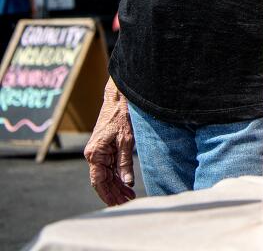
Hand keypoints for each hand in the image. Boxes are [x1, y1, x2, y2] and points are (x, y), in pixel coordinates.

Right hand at [83, 79, 136, 205]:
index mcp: (95, 154)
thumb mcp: (126, 141)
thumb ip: (125, 163)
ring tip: (129, 196)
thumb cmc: (122, 117)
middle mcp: (92, 155)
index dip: (108, 194)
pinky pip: (108, 167)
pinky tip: (125, 184)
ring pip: (105, 175)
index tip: (118, 204)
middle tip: (128, 202)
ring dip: (116, 186)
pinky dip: (116, 176)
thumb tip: (128, 183)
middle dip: (114, 193)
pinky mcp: (103, 149)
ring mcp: (97, 152)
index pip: (99, 181)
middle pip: (102, 181)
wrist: (119, 99)